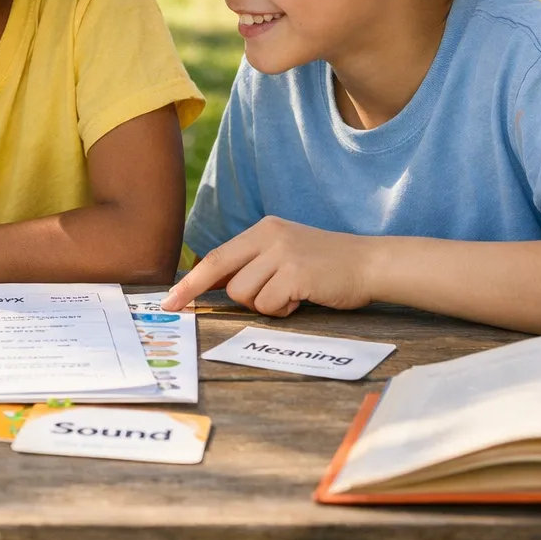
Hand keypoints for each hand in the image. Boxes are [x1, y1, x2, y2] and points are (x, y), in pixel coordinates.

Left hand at [162, 217, 375, 315]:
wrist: (371, 263)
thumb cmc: (327, 267)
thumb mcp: (285, 253)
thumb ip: (255, 264)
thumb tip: (216, 287)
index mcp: (264, 229)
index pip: (217, 256)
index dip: (191, 279)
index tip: (170, 299)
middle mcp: (270, 236)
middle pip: (221, 271)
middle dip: (197, 292)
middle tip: (178, 308)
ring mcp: (283, 253)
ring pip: (245, 294)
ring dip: (264, 305)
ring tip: (290, 296)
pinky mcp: (297, 273)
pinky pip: (269, 305)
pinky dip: (283, 310)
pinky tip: (303, 298)